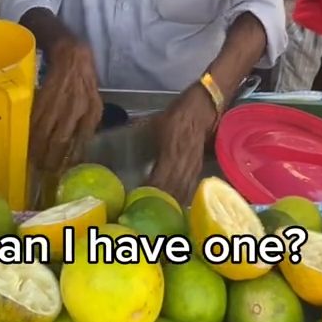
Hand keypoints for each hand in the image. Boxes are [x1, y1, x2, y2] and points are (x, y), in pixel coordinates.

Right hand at [29, 38, 102, 176]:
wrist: (72, 54)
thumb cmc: (85, 80)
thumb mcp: (94, 102)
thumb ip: (88, 124)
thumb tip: (79, 149)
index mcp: (91, 111)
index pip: (81, 141)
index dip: (71, 159)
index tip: (63, 172)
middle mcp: (76, 108)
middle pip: (60, 141)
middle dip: (51, 159)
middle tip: (44, 172)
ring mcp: (59, 102)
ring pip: (45, 133)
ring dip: (38, 150)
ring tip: (34, 163)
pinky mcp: (44, 97)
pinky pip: (36, 121)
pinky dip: (31, 135)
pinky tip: (28, 144)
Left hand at [147, 83, 217, 205]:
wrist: (202, 109)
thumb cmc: (176, 115)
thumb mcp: (154, 123)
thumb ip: (139, 134)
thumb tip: (118, 137)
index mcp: (171, 152)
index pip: (160, 179)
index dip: (149, 191)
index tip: (136, 197)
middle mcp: (183, 163)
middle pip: (172, 191)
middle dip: (159, 202)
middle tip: (145, 209)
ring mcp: (193, 167)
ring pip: (182, 192)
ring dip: (171, 203)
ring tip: (158, 212)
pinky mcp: (198, 169)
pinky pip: (189, 188)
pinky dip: (180, 197)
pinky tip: (173, 204)